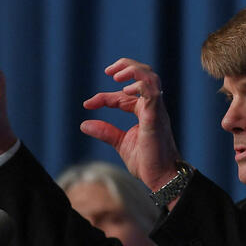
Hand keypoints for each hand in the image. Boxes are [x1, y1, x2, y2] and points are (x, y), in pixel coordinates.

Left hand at [81, 58, 181, 189]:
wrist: (162, 177)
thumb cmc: (147, 162)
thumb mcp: (121, 143)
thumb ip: (105, 132)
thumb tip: (84, 124)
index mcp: (145, 111)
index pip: (124, 95)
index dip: (105, 97)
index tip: (88, 104)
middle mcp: (152, 107)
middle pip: (144, 75)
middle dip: (126, 67)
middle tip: (108, 71)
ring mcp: (156, 110)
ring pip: (150, 78)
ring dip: (133, 71)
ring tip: (115, 75)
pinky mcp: (156, 117)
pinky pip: (152, 92)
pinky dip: (139, 84)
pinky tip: (125, 88)